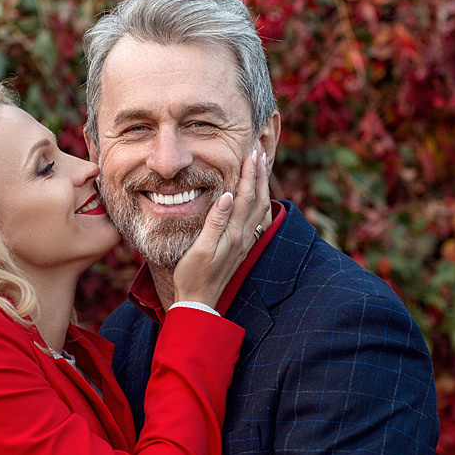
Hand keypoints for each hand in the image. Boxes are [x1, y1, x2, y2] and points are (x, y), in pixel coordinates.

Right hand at [172, 147, 269, 307]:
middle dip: (260, 175)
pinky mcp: (240, 248)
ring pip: (259, 210)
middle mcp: (242, 236)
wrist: (199, 301)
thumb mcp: (200, 249)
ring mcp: (243, 243)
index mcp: (233, 233)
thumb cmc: (193, 275)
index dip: (250, 174)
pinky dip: (258, 202)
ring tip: (260, 169)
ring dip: (261, 187)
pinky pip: (255, 219)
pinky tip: (254, 198)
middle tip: (260, 153)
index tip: (251, 154)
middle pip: (258, 200)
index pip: (246, 197)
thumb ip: (215, 222)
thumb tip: (227, 195)